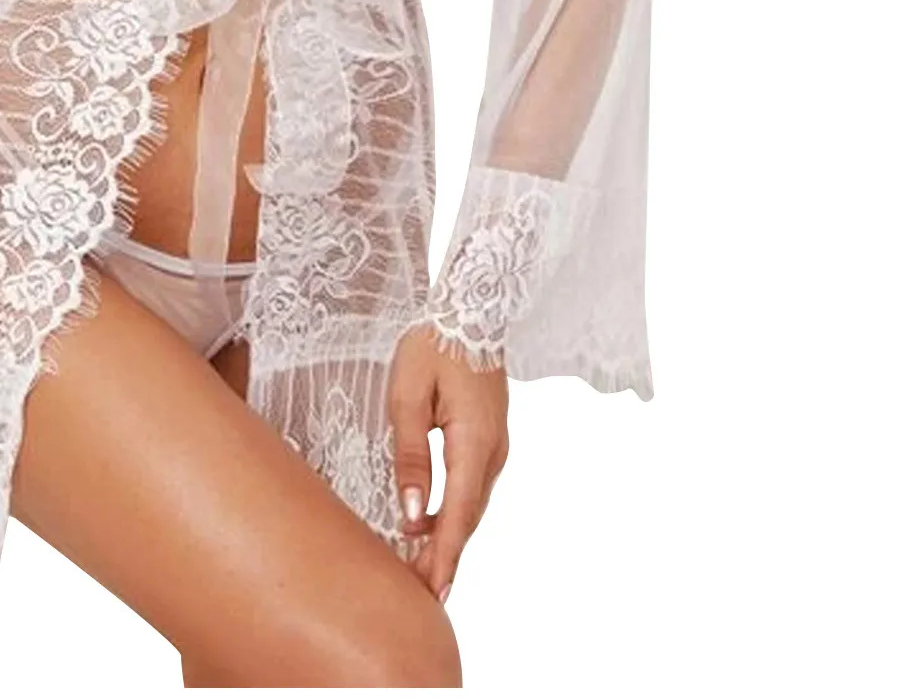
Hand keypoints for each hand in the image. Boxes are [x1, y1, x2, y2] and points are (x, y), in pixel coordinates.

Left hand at [386, 321, 508, 603]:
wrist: (470, 311)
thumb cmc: (431, 348)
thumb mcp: (408, 397)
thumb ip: (410, 457)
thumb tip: (412, 516)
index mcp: (474, 443)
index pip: (458, 515)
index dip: (443, 557)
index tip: (432, 594)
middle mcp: (493, 452)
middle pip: (469, 517)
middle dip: (445, 556)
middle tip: (421, 594)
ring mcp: (496, 446)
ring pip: (473, 504)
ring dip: (451, 536)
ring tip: (423, 569)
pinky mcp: (490, 438)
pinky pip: (473, 486)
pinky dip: (456, 512)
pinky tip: (435, 524)